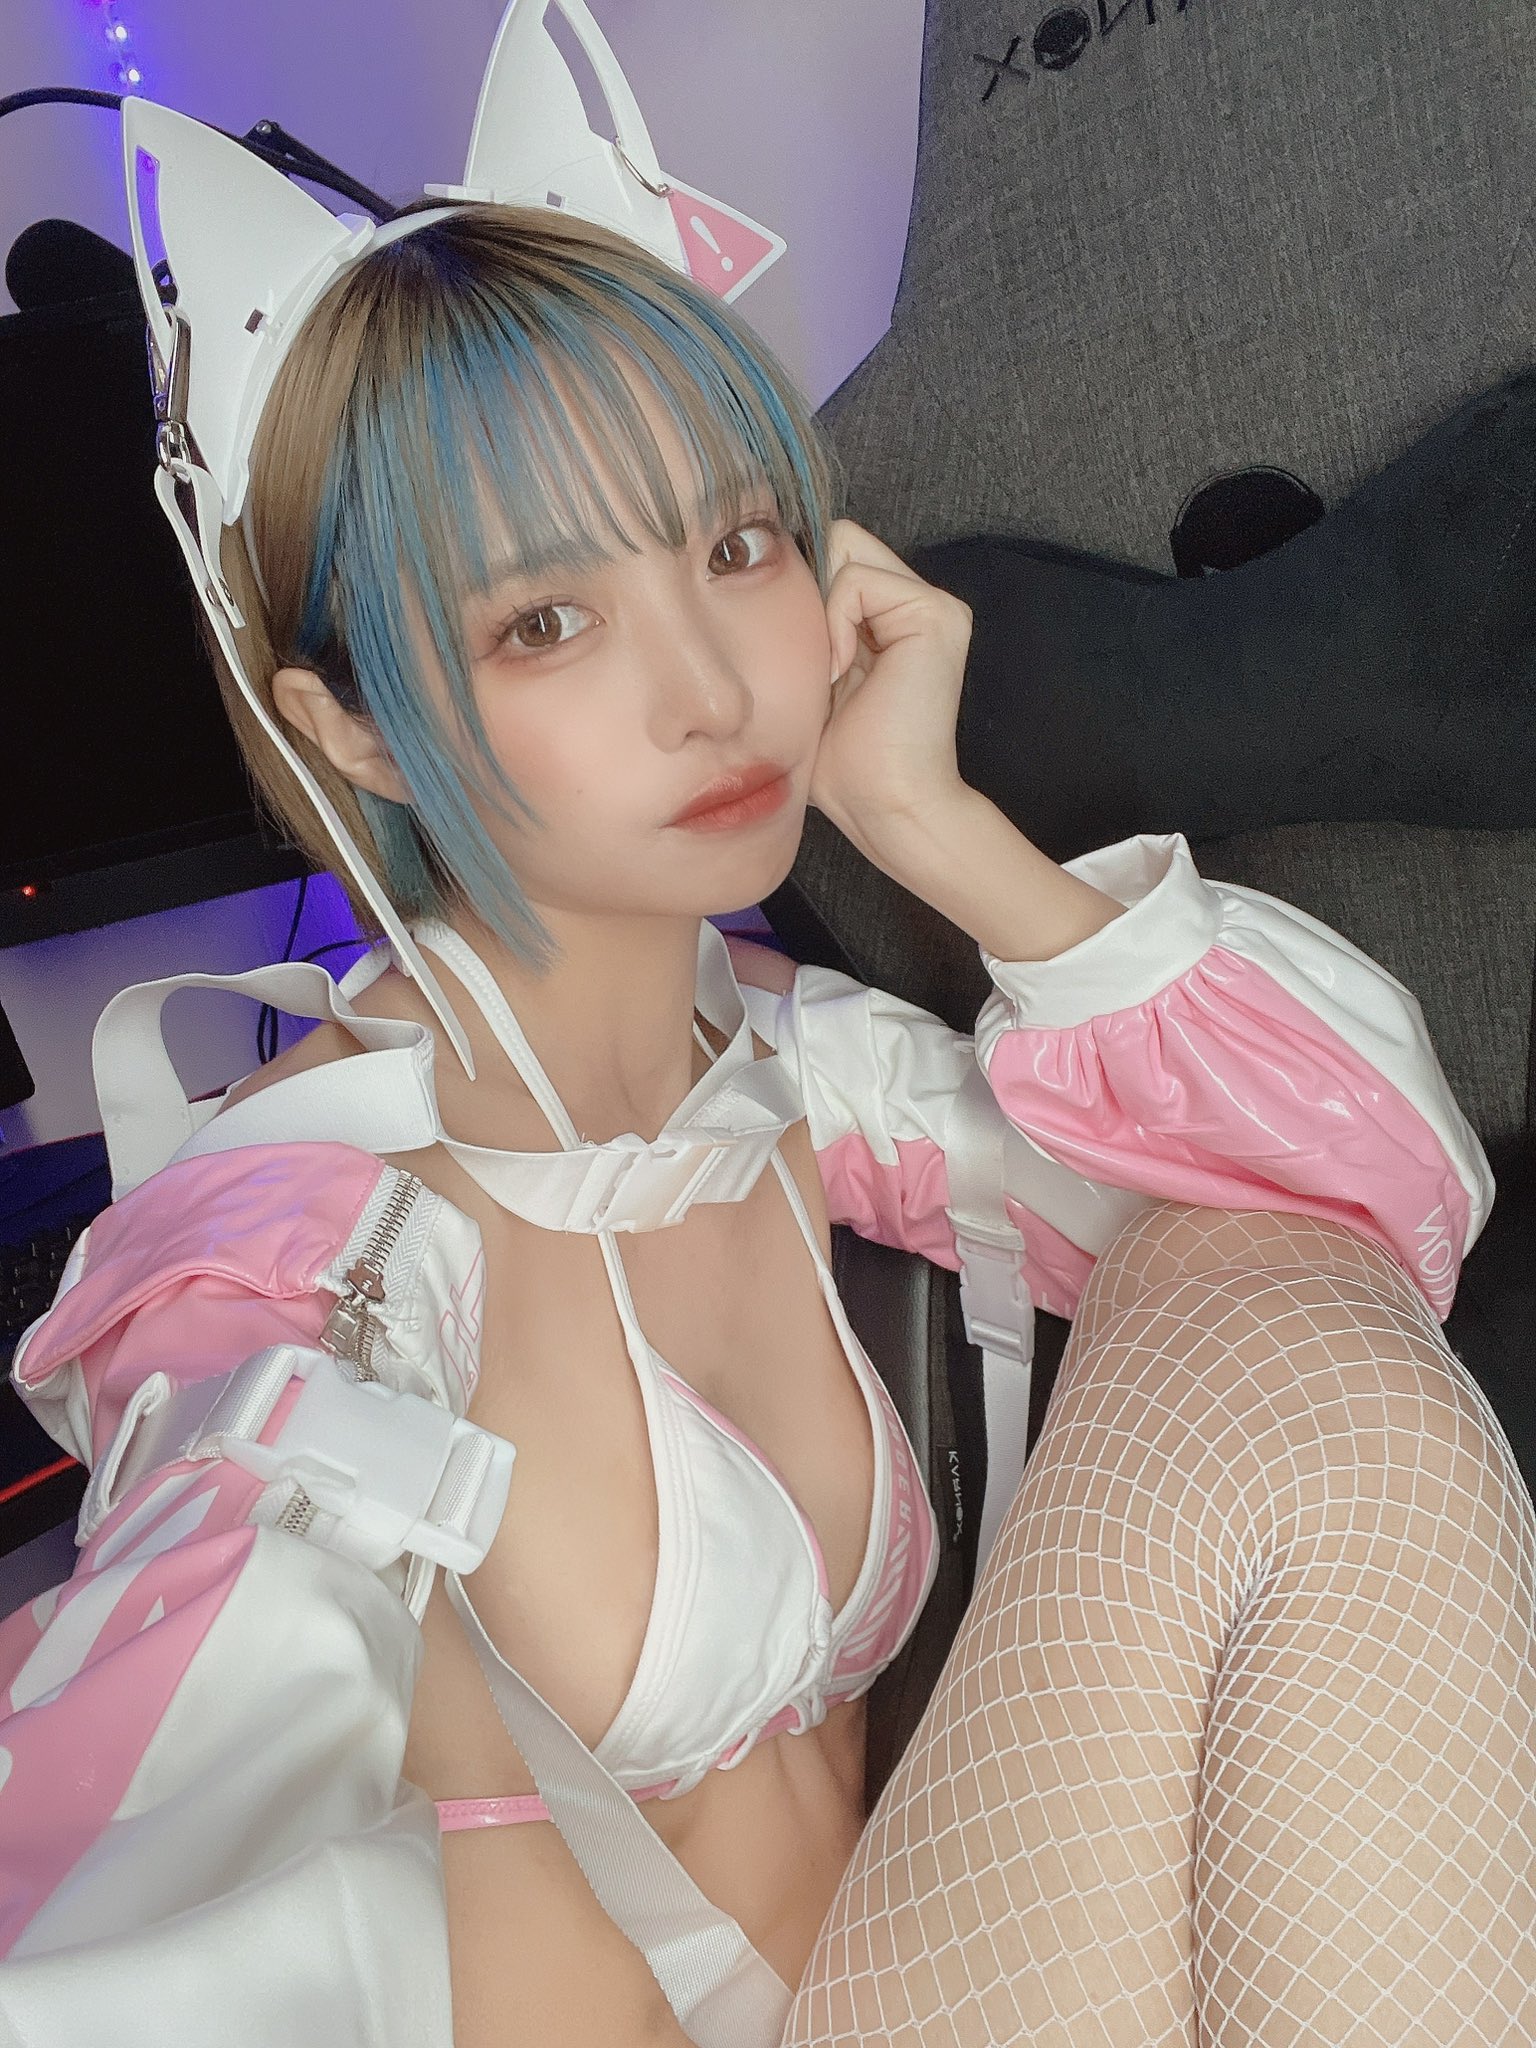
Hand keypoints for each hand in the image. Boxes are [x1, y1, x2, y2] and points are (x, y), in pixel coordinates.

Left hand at [811, 519, 973, 865]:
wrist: (885, 806)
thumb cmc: (842, 764)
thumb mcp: (809, 680)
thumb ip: (804, 627)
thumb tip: (757, 574)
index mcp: (892, 620)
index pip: (833, 556)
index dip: (803, 590)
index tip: (793, 647)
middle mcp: (918, 604)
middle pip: (840, 541)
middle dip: (812, 593)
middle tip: (816, 661)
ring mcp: (933, 605)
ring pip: (846, 547)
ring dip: (822, 613)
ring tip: (832, 673)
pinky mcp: (936, 614)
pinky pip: (857, 579)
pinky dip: (835, 623)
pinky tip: (842, 672)